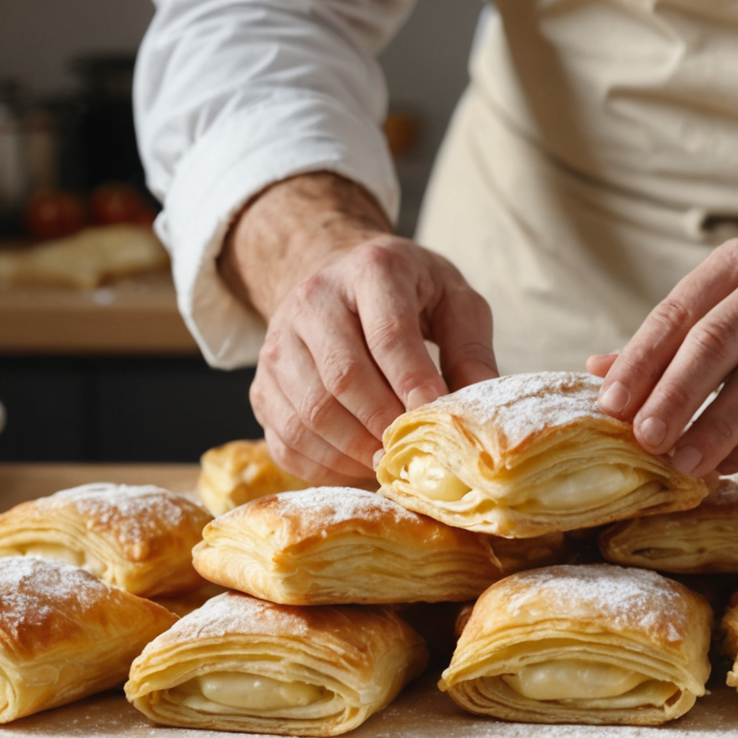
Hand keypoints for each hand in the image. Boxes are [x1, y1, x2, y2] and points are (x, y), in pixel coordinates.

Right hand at [228, 174, 496, 483]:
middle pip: (343, 379)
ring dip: (353, 452)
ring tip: (389, 464)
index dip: (413, 385)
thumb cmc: (408, 294)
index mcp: (371, 269)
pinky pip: (285, 438)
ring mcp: (278, 343)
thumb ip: (470, 350)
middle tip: (415, 454)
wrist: (338, 280)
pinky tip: (356, 467)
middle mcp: (313, 299)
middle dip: (384, 426)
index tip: (436, 423)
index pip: (388, 335)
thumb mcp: (453, 300)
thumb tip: (477, 414)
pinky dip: (322, 466)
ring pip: (309, 413)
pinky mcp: (261, 384)